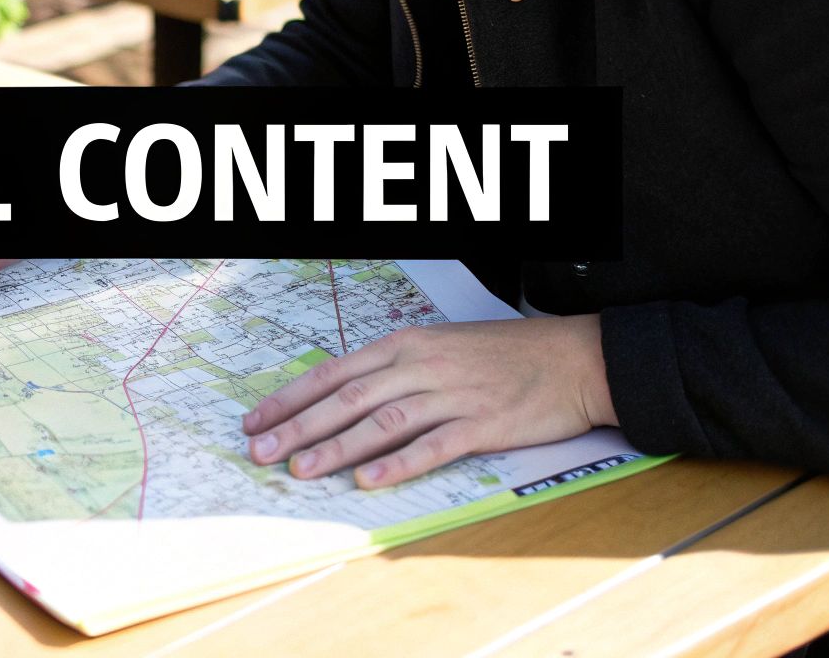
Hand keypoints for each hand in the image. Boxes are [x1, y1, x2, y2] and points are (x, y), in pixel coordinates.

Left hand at [241, 314, 617, 488]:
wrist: (573, 358)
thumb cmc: (502, 355)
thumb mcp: (438, 349)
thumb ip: (391, 373)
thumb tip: (340, 400)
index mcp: (404, 346)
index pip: (332, 374)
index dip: (290, 399)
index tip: (255, 422)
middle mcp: (420, 367)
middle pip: (346, 399)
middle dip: (297, 427)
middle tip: (260, 452)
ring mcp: (451, 395)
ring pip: (381, 422)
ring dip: (337, 448)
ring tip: (302, 471)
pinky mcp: (482, 424)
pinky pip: (433, 446)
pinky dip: (398, 464)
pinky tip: (370, 481)